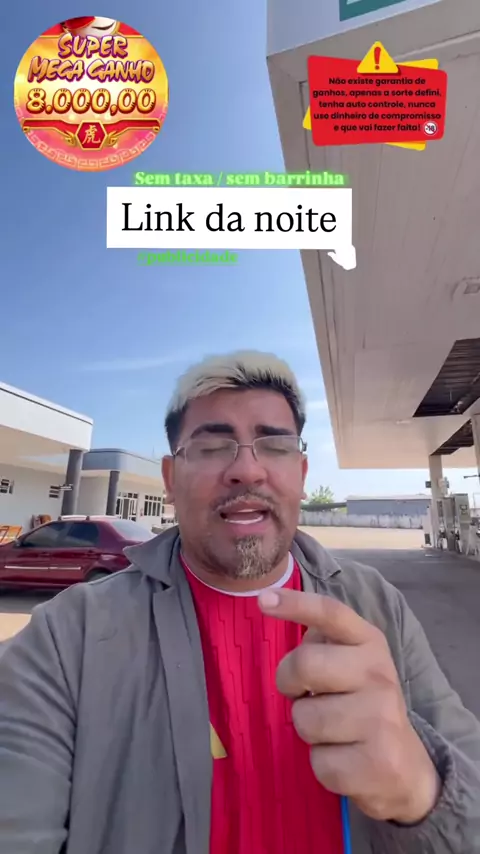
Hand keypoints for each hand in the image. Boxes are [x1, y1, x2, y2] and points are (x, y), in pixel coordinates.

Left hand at [258, 588, 440, 823]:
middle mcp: (379, 675)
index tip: (263, 601)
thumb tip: (283, 615)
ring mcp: (381, 719)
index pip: (331, 614)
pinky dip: (322, 764)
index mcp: (370, 643)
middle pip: (304, 664)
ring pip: (305, 718)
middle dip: (288, 682)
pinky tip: (345, 759)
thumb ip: (323, 642)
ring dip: (308, 729)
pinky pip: (318, 761)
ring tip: (333, 731)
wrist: (406, 767)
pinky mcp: (376, 763)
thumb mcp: (353, 664)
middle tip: (302, 694)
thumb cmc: (363, 706)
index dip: (296, 604)